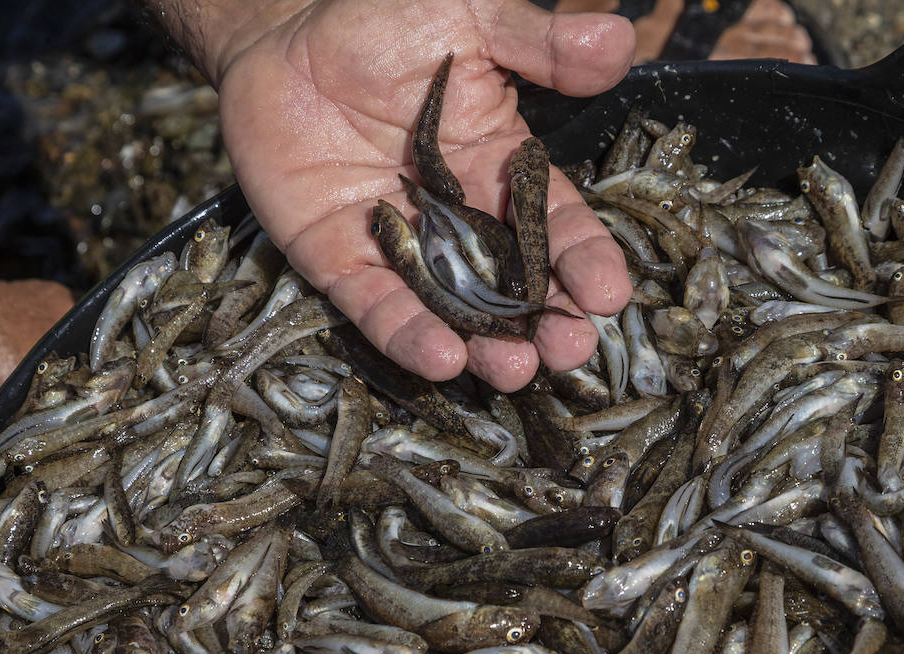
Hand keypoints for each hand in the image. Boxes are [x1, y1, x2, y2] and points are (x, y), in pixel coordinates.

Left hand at [207, 0, 634, 390]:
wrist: (284, 32)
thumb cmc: (382, 22)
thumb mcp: (472, 22)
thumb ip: (539, 44)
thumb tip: (620, 42)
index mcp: (502, 171)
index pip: (554, 225)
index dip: (584, 260)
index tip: (609, 294)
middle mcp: (458, 221)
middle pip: (511, 285)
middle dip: (544, 322)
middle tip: (568, 350)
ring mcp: (401, 246)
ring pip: (451, 308)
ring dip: (486, 344)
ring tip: (514, 370)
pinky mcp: (340, 259)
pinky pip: (376, 304)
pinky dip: (406, 332)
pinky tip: (441, 357)